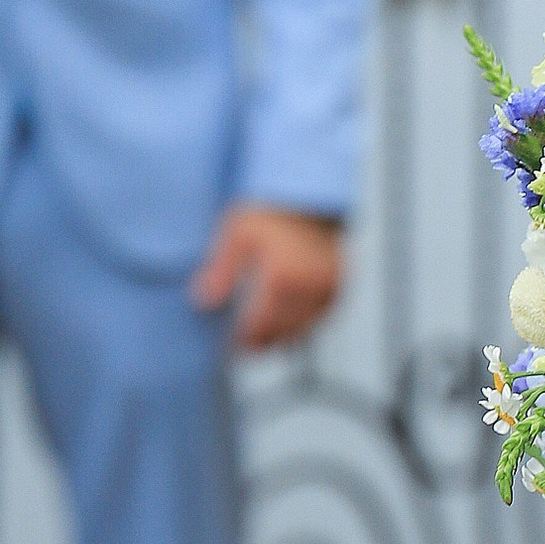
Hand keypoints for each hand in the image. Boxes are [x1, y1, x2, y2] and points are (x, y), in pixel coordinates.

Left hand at [190, 202, 344, 352]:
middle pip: (283, 332)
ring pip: (305, 328)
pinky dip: (304, 323)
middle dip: (263, 343)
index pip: (261, 325)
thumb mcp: (237, 231)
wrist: (311, 194)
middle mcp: (310, 285)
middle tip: (245, 349)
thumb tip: (203, 301)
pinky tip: (288, 322)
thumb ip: (221, 270)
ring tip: (265, 341)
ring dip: (284, 337)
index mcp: (283, 276)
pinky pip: (321, 316)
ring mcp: (329, 287)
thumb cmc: (272, 209)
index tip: (232, 347)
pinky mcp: (341, 284)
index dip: (245, 341)